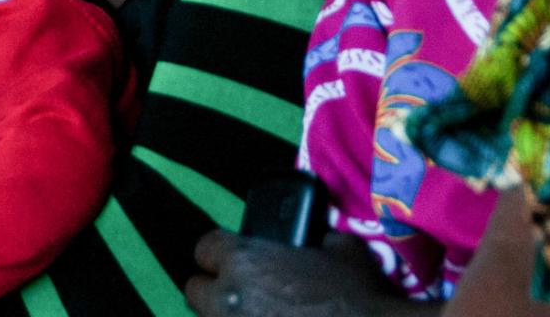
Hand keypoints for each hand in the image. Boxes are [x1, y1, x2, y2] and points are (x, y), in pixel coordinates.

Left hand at [186, 229, 426, 316]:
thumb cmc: (355, 291)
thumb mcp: (342, 248)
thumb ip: (319, 240)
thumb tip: (319, 242)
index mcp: (244, 259)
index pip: (205, 247)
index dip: (219, 252)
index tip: (233, 258)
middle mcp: (229, 296)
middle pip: (194, 290)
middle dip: (213, 289)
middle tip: (240, 292)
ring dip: (226, 314)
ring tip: (255, 313)